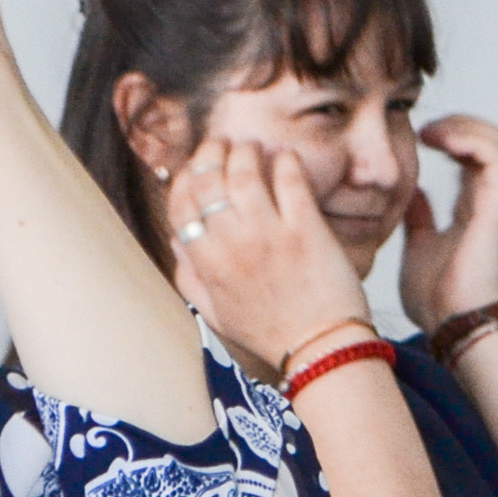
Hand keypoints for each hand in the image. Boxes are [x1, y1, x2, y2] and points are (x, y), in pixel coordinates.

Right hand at [163, 141, 372, 373]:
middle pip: (207, 180)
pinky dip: (285, 161)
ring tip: (253, 148)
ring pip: (244, 171)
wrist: (320, 351)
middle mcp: (232, 245)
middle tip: (223, 145)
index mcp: (207, 265)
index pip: (180, 205)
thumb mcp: (215, 315)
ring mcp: (269, 235)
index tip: (196, 168)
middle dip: (211, 154)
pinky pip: (290, 179)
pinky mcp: (306, 229)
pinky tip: (287, 159)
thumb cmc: (271, 335)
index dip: (184, 178)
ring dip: (246, 151)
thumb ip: (191, 279)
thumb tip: (177, 242)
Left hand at [399, 115, 497, 330]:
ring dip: (470, 127)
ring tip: (436, 130)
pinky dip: (473, 139)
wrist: (451, 324)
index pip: (473, 157)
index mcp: (472, 210)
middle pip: (493, 143)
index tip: (419, 136)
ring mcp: (497, 204)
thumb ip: (419, 219)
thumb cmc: (437, 300)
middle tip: (428, 127)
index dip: (451, 136)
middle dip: (463, 124)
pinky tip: (441, 140)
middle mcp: (490, 203)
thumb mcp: (417, 247)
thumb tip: (411, 194)